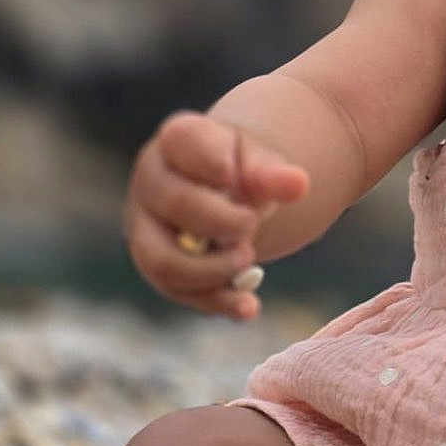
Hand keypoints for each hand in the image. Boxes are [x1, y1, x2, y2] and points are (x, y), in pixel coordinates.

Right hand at [123, 111, 309, 319]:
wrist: (227, 192)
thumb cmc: (242, 168)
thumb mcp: (261, 162)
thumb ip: (273, 174)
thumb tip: (299, 184)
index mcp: (179, 140)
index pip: (183, 139)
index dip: (208, 159)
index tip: (232, 175)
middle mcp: (151, 181)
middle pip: (174, 203)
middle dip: (219, 221)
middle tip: (253, 226)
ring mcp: (146, 226)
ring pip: (161, 259)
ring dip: (208, 269)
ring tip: (249, 261)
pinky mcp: (157, 264)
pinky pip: (176, 291)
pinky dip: (214, 301)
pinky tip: (248, 306)